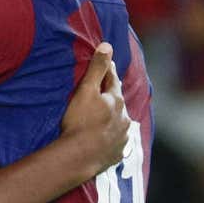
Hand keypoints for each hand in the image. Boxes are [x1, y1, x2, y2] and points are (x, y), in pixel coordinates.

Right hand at [61, 43, 129, 173]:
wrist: (79, 156)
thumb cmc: (80, 121)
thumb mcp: (85, 91)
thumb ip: (97, 69)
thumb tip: (108, 45)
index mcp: (116, 101)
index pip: (113, 81)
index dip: (108, 72)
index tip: (107, 65)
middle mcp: (124, 118)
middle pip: (118, 103)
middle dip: (111, 98)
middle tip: (102, 94)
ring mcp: (123, 137)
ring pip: (120, 123)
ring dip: (113, 119)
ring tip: (102, 120)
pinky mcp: (117, 154)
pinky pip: (116, 142)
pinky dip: (111, 138)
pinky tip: (103, 140)